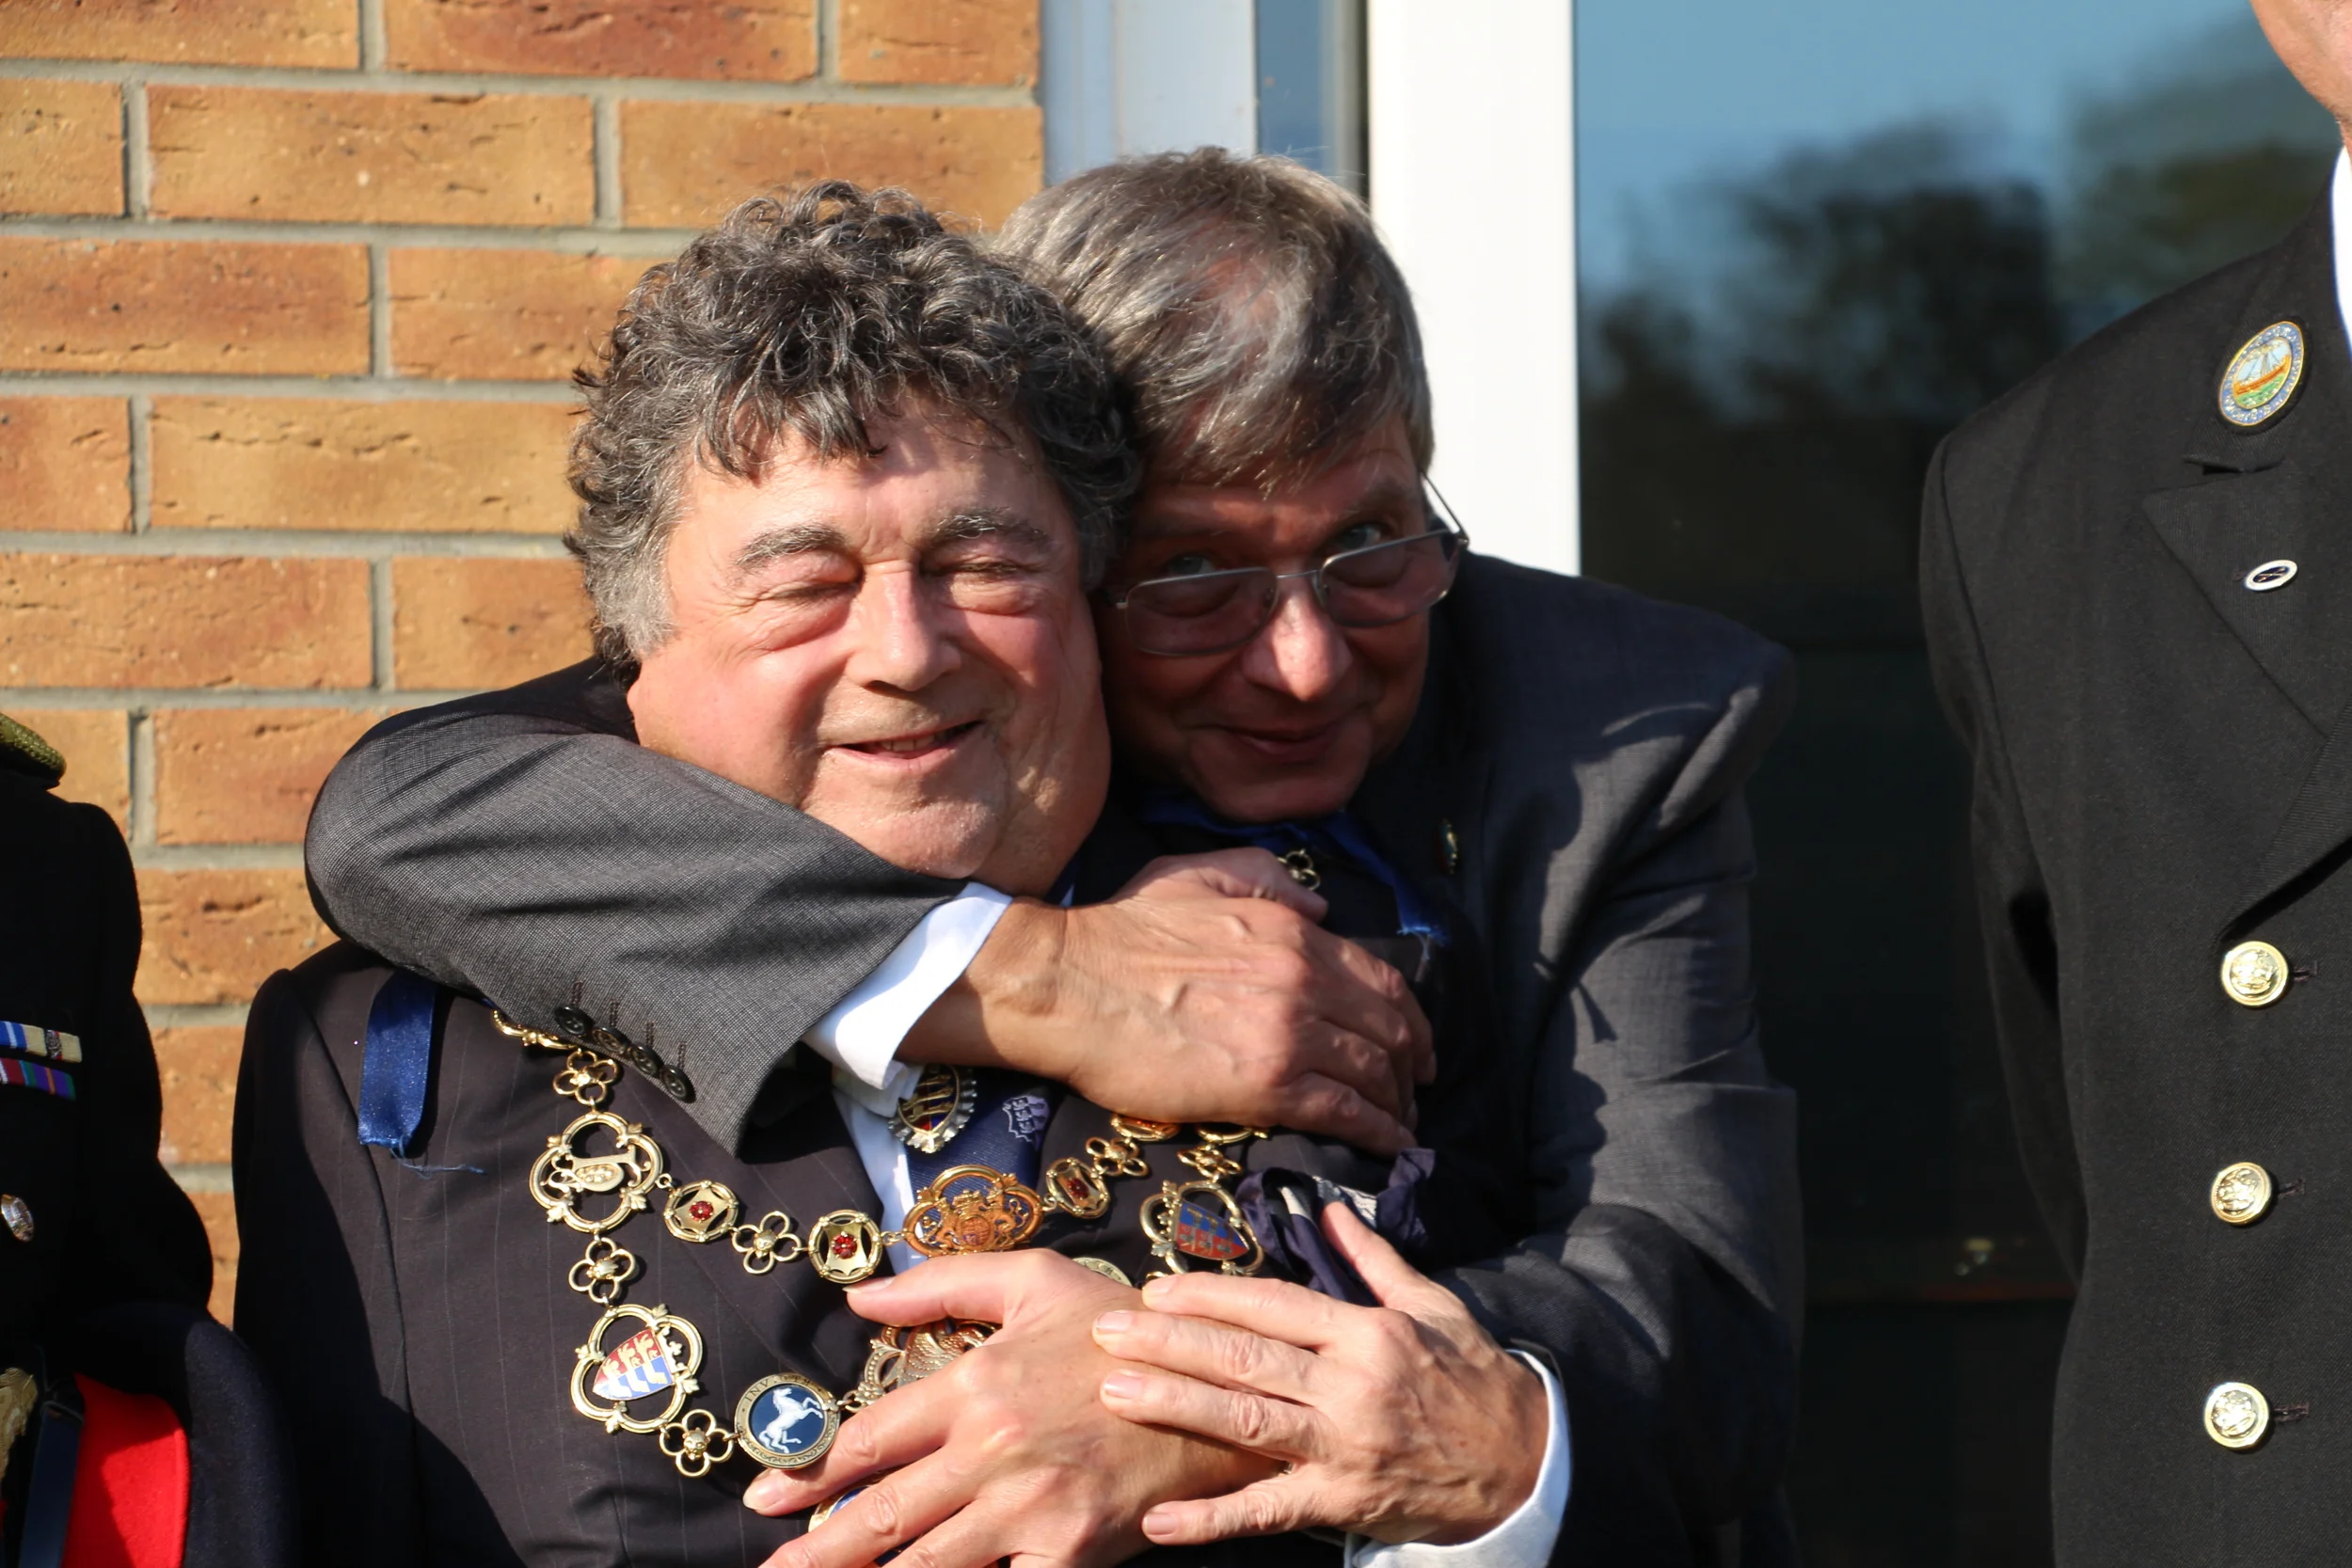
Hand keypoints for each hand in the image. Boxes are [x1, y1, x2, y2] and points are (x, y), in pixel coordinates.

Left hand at [746, 1251, 1275, 1567]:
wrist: (1221, 1389)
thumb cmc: (1124, 1332)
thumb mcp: (1036, 1282)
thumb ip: (943, 1282)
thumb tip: (862, 1298)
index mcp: (977, 1383)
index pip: (871, 1439)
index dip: (811, 1472)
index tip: (767, 1495)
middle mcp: (993, 1450)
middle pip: (880, 1515)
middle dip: (818, 1548)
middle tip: (772, 1567)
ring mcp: (1030, 1510)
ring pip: (925, 1564)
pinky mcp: (1067, 1554)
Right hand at [908, 849, 1433, 1153]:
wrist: (1067, 985)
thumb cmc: (1119, 931)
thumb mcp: (1199, 876)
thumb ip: (1267, 879)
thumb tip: (1318, 905)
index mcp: (1293, 932)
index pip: (1382, 978)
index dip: (1410, 1017)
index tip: (1415, 1044)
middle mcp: (1304, 980)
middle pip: (1390, 1029)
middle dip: (1412, 1065)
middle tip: (1415, 1091)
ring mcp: (1288, 1034)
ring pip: (1374, 1072)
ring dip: (1398, 1103)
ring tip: (1400, 1124)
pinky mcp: (1264, 1086)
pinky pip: (1345, 1112)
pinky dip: (1379, 1132)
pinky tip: (1389, 1147)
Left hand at [1092, 1203, 1547, 1546]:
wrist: (1529, 1462)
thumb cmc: (1475, 1378)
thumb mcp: (1434, 1306)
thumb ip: (1374, 1260)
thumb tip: (1330, 1210)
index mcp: (1368, 1332)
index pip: (1275, 1305)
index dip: (1212, 1296)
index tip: (1157, 1288)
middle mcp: (1351, 1384)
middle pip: (1246, 1357)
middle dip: (1170, 1342)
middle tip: (1107, 1330)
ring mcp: (1344, 1446)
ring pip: (1246, 1421)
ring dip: (1176, 1405)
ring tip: (1115, 1392)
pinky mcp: (1343, 1502)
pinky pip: (1268, 1511)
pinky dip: (1212, 1519)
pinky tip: (1159, 1519)